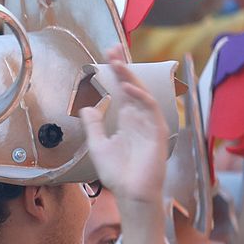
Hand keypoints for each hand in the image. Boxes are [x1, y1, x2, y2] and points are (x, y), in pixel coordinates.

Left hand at [80, 53, 169, 243]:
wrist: (131, 194)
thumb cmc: (117, 173)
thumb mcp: (98, 145)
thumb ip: (94, 125)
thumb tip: (86, 106)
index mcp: (126, 119)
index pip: (121, 90)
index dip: (116, 73)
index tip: (107, 55)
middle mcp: (139, 118)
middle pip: (131, 86)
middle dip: (123, 67)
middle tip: (113, 49)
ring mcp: (149, 123)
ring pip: (141, 93)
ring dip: (130, 77)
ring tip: (117, 62)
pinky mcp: (157, 132)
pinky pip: (150, 109)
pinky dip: (139, 97)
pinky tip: (127, 87)